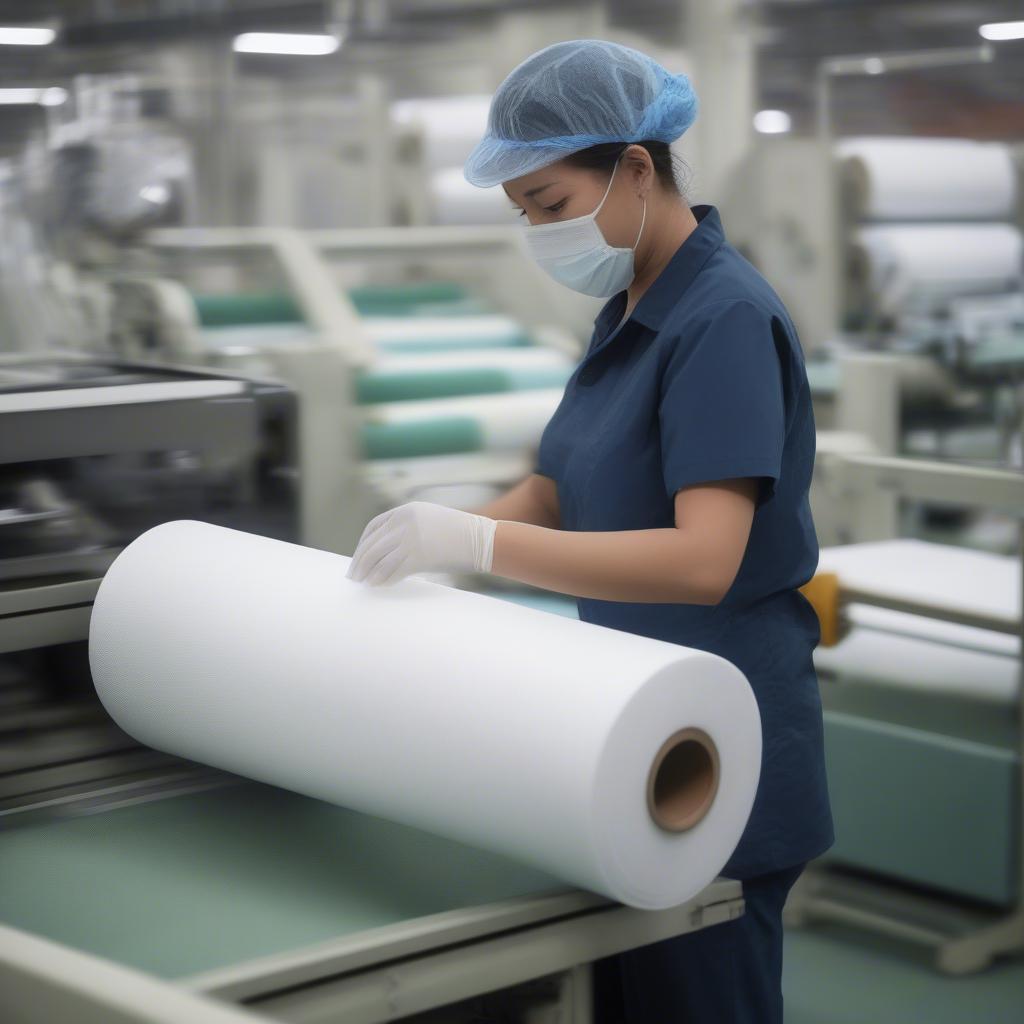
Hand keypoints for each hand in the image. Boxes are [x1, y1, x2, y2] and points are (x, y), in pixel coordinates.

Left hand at [345, 501, 496, 585]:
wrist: (482, 539)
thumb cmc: (459, 533)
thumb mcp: (430, 519)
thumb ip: (408, 528)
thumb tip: (387, 548)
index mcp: (406, 511)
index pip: (373, 526)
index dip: (362, 544)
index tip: (358, 556)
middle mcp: (405, 523)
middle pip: (372, 544)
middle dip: (359, 562)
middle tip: (353, 575)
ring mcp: (411, 540)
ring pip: (378, 559)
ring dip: (368, 573)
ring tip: (363, 583)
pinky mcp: (418, 557)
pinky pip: (392, 571)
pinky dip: (382, 579)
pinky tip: (378, 585)